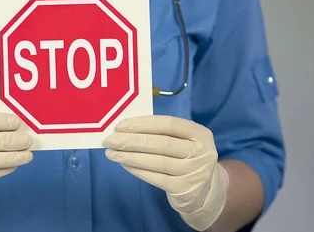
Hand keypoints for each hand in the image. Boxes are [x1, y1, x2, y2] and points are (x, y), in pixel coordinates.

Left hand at [104, 115, 228, 230]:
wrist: (203, 189)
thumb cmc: (185, 157)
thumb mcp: (181, 140)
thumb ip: (160, 132)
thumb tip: (126, 127)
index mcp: (200, 133)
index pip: (169, 124)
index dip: (143, 124)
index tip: (120, 125)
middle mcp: (201, 152)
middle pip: (161, 143)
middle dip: (132, 140)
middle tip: (110, 140)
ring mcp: (194, 172)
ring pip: (157, 161)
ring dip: (130, 156)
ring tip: (112, 153)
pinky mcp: (184, 189)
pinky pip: (156, 178)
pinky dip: (137, 170)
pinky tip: (124, 164)